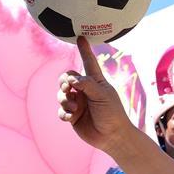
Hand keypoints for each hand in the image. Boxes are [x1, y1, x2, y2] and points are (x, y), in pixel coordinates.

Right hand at [57, 36, 134, 150]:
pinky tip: (71, 118)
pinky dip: (64, 113)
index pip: (89, 62)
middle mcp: (85, 90)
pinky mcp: (73, 115)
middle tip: (69, 88)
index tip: (81, 37)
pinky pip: (61, 110)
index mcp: (96, 82)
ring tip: (75, 108)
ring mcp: (79, 103)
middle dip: (64, 82)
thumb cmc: (112, 113)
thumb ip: (87, 85)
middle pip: (66, 78)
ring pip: (61, 95)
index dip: (85, 50)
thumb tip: (71, 79)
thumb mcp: (102, 95)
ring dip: (65, 100)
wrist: (112, 136)